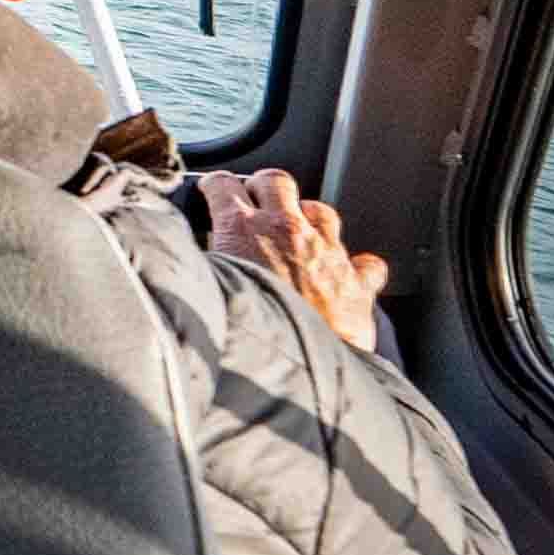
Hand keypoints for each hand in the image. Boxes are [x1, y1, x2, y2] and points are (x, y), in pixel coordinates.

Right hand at [202, 166, 386, 353]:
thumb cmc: (248, 336)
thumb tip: (187, 263)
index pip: (224, 185)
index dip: (216, 186)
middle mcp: (287, 231)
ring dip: (307, 217)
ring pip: (321, 210)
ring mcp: (326, 253)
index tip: (213, 192)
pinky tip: (348, 273)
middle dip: (263, 187)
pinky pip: (366, 263)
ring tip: (297, 233)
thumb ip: (200, 267)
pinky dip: (357, 266)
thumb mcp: (204, 289)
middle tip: (254, 201)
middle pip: (276, 181)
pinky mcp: (356, 283)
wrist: (296, 373)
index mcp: (243, 229)